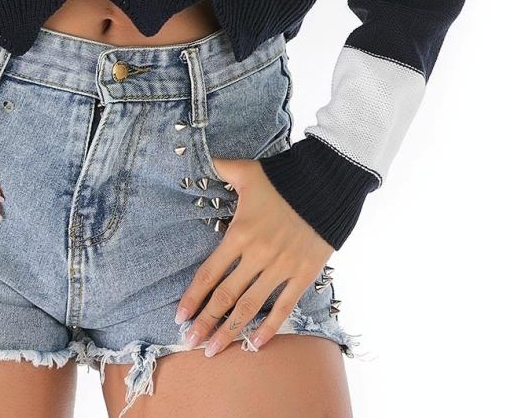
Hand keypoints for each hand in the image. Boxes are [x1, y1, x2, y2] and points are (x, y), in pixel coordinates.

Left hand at [175, 156, 332, 355]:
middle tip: (190, 342)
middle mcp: (257, 255)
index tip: (180, 316)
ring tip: (214, 350)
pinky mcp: (303, 275)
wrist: (326, 185)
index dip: (193, 296)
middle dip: (206, 321)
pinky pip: (283, 307)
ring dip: (230, 330)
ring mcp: (281, 268)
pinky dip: (269, 328)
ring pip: (250, 307)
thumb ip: (220, 167)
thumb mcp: (247, 170)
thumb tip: (200, 157)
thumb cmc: (283, 178)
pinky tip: (254, 344)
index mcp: (240, 234)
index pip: (210, 272)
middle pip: (226, 296)